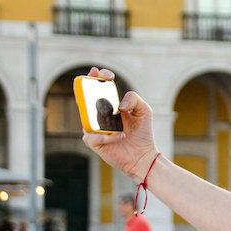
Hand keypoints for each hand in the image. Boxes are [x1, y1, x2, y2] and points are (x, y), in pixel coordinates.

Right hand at [81, 68, 159, 182]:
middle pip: (85, 98)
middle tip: (94, 79)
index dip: (98, 77)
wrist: (143, 156)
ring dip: (98, 115)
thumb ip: (134, 99)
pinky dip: (106, 136)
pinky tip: (121, 136)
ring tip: (115, 117)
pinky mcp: (95, 143)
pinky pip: (93, 136)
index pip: (99, 88)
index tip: (106, 75)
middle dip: (86, 86)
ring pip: (86, 117)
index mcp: (110, 106)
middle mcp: (99, 116)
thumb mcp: (144, 111)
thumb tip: (120, 104)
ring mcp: (95, 129)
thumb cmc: (143, 133)